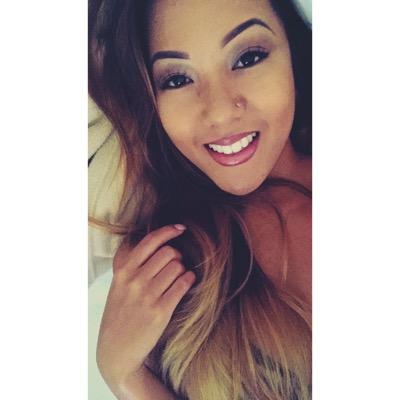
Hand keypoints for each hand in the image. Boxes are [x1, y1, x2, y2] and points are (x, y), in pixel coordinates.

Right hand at [96, 224, 195, 394]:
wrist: (116, 351)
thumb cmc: (120, 314)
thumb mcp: (117, 285)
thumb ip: (129, 264)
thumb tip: (150, 241)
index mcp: (123, 271)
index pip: (149, 241)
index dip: (168, 231)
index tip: (180, 228)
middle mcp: (134, 280)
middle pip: (168, 252)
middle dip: (176, 255)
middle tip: (175, 263)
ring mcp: (147, 296)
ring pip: (177, 267)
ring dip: (182, 269)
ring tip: (177, 277)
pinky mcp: (160, 311)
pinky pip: (183, 284)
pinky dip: (188, 280)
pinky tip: (186, 283)